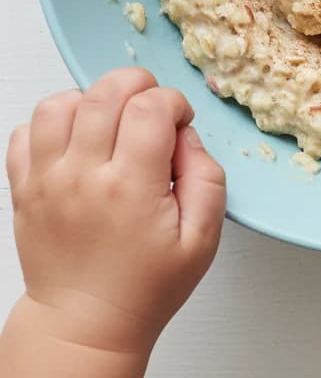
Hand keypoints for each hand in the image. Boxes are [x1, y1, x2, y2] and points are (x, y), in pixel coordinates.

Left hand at [4, 68, 225, 360]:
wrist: (86, 326)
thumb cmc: (146, 285)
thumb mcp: (203, 237)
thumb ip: (207, 177)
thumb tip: (186, 135)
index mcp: (132, 188)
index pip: (150, 106)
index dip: (173, 102)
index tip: (179, 123)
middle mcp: (83, 178)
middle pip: (104, 92)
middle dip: (138, 85)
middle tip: (150, 109)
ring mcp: (47, 182)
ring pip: (58, 104)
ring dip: (90, 99)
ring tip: (110, 121)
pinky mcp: (24, 189)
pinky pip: (22, 132)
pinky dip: (50, 123)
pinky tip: (76, 140)